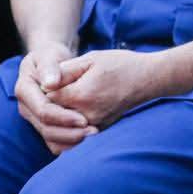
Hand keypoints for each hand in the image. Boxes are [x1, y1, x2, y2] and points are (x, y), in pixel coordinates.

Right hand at [14, 42, 96, 154]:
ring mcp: (33, 117)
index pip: (43, 110)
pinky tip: (85, 141)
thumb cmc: (51, 56)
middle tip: (93, 132)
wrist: (50, 63)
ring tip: (92, 136)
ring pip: (48, 136)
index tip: (84, 120)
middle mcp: (26, 107)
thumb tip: (50, 84)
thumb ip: (50, 67)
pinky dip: (68, 143)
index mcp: (24, 90)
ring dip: (70, 140)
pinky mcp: (42, 123)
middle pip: (45, 127)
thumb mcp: (49, 55)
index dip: (63, 117)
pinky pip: (52, 140)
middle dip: (69, 133)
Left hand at [46, 49, 161, 127]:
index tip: (54, 79)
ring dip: (58, 117)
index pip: (47, 97)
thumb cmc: (120, 65)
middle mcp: (85, 114)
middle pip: (52, 115)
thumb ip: (65, 71)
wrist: (148, 79)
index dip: (47, 87)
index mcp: (80, 95)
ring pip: (62, 127)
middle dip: (50, 103)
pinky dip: (68, 127)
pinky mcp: (100, 129)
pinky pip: (75, 134)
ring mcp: (94, 124)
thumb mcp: (91, 59)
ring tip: (64, 101)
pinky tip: (72, 114)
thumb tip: (44, 84)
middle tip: (57, 90)